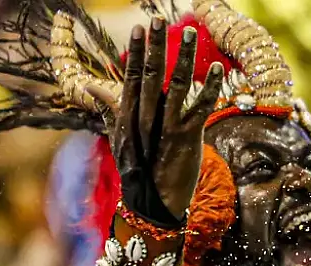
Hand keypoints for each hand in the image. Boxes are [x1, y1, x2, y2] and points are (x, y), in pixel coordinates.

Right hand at [88, 18, 223, 221]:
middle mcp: (146, 117)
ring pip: (176, 85)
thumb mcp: (121, 137)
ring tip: (189, 33)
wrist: (153, 203)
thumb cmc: (138, 170)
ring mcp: (167, 126)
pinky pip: (201, 107)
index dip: (136, 51)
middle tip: (157, 19)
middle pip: (151, 74)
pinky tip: (218, 68)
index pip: (132, 76)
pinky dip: (211, 87)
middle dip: (155, 45)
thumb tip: (92, 87)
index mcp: (130, 115)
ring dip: (184, 57)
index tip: (139, 27)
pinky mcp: (188, 137)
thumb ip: (111, 109)